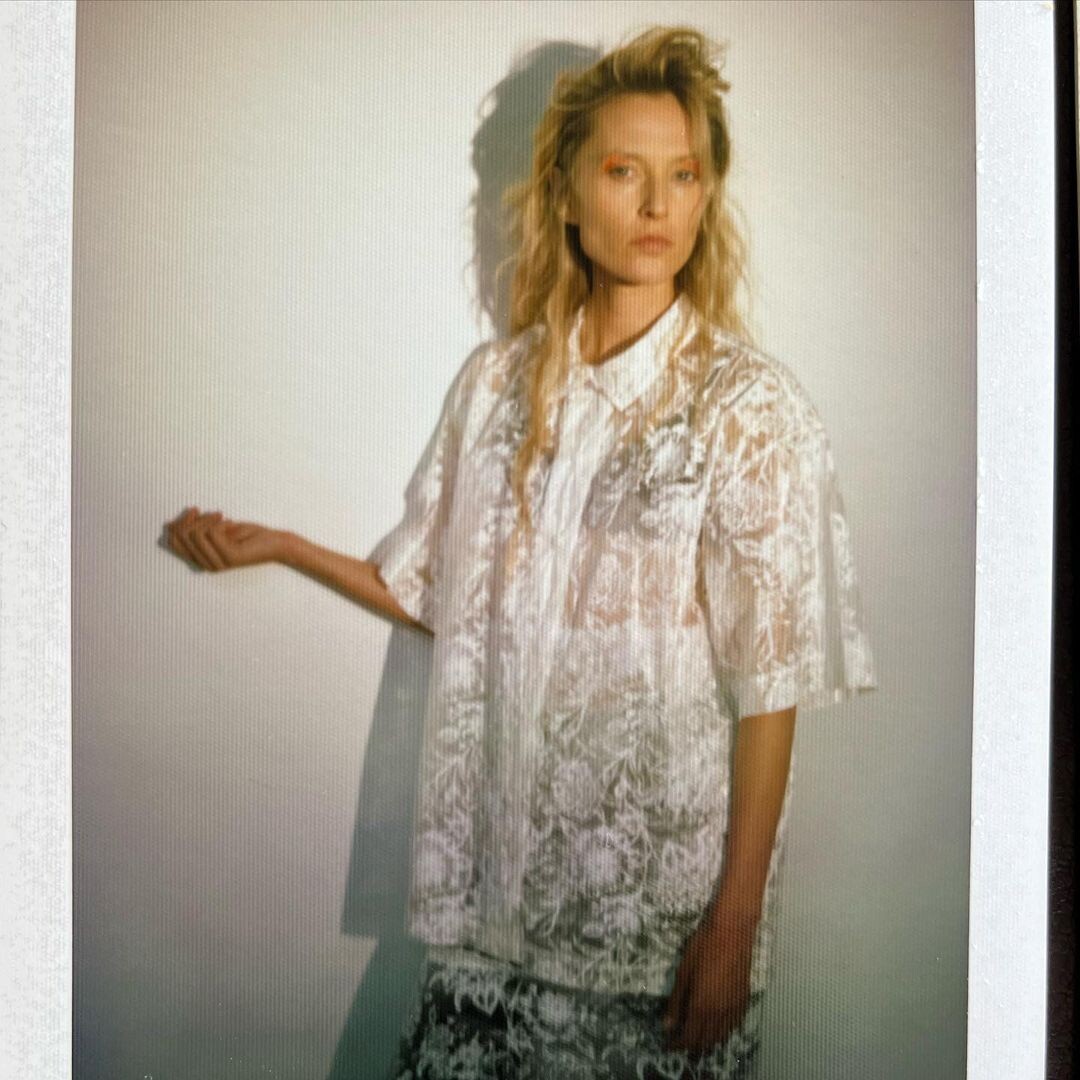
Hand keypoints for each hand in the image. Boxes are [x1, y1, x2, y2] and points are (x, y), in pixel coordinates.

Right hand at [164, 507, 286, 570]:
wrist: (275, 542)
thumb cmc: (247, 535)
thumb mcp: (216, 529)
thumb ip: (194, 529)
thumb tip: (168, 525)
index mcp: (201, 559)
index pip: (174, 543)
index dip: (177, 524)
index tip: (193, 510)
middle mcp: (207, 565)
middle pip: (182, 537)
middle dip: (191, 519)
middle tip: (210, 512)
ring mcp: (218, 563)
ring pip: (196, 534)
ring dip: (207, 519)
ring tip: (221, 516)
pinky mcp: (229, 557)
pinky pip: (211, 533)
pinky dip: (217, 522)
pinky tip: (229, 522)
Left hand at [661, 906, 755, 1056]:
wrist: (733, 932)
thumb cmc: (703, 947)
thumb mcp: (683, 972)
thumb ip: (676, 1002)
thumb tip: (667, 1026)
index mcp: (702, 1007)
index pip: (689, 1037)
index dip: (677, 1044)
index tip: (668, 1044)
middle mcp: (720, 1014)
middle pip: (706, 1041)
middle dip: (691, 1045)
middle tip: (679, 1040)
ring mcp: (734, 1009)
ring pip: (721, 1036)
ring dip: (707, 1040)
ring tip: (695, 1035)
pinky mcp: (744, 1001)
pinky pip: (733, 1026)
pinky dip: (722, 1031)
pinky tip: (715, 1024)